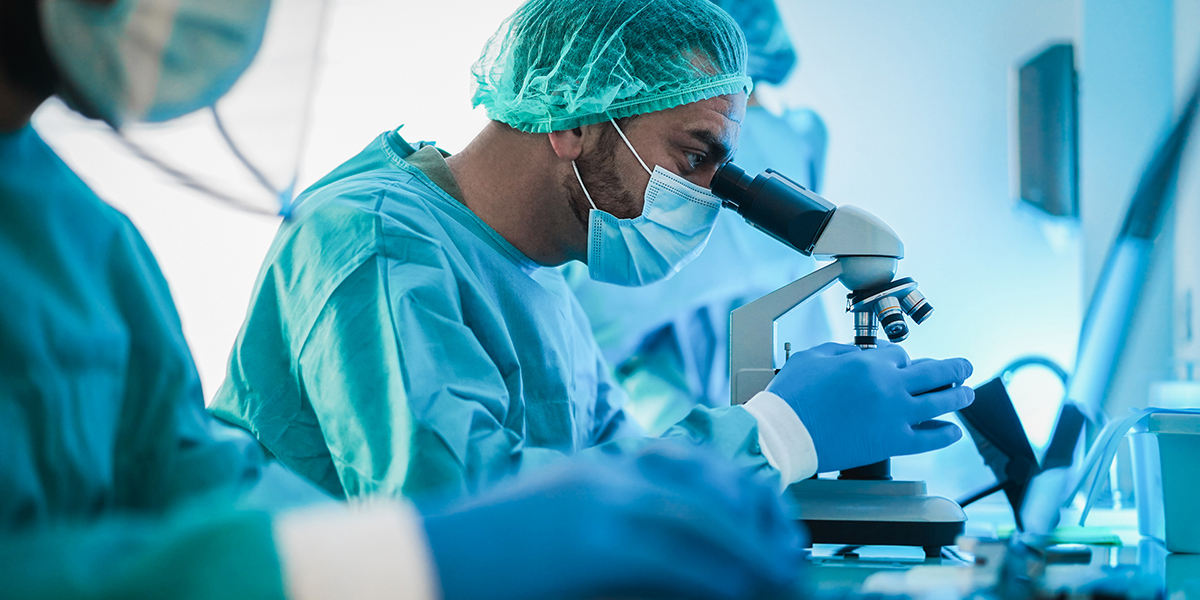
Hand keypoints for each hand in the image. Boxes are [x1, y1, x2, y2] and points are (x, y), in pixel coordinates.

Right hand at [422, 442, 804, 599]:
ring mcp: (597, 506)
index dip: (736, 492)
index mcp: (593, 470)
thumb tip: (661, 554)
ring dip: (752, 555)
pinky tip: (745, 592)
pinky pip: (677, 558)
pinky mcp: (593, 544)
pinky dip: (720, 576)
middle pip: (706, 485)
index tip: (766, 521)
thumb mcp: (550, 526)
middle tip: (788, 556)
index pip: (685, 463)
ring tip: (783, 582)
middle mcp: (602, 477)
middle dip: (757, 521)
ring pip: (702, 521)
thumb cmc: (478, 558)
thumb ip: (604, 528)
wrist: (413, 564)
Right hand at [767, 342, 973, 472]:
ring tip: (968, 394)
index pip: (900, 355)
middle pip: (934, 372)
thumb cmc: (791, 396)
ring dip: (959, 396)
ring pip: (940, 402)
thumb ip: (841, 351)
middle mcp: (888, 385)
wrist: (783, 435)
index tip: (904, 365)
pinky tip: (954, 431)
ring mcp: (894, 415)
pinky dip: (945, 434)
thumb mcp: (812, 357)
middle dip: (954, 368)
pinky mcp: (892, 442)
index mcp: (867, 363)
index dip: (904, 360)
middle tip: (964, 367)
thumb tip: (861, 354)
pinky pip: (930, 438)